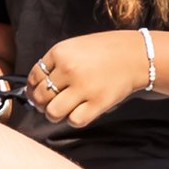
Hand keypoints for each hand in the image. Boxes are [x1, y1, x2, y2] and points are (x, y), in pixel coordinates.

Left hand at [26, 29, 149, 128]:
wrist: (135, 56)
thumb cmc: (103, 52)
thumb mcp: (74, 47)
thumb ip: (55, 64)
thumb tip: (34, 90)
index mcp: (60, 53)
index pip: (33, 78)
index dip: (33, 89)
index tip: (38, 93)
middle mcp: (69, 69)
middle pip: (40, 96)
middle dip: (41, 104)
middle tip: (50, 104)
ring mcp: (83, 87)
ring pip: (53, 112)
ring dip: (54, 115)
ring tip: (62, 110)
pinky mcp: (97, 103)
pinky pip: (74, 120)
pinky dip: (73, 119)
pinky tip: (79, 111)